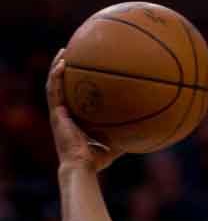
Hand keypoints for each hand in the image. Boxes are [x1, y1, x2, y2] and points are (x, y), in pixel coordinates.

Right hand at [46, 53, 117, 173]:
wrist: (80, 168)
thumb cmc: (95, 163)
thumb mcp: (113, 147)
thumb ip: (123, 139)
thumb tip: (142, 133)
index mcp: (72, 122)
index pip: (72, 100)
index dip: (74, 87)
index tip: (82, 74)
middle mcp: (63, 116)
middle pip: (62, 89)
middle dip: (64, 72)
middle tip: (71, 57)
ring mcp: (57, 115)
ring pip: (53, 86)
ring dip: (56, 68)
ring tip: (63, 53)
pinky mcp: (55, 115)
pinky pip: (53, 91)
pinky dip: (56, 76)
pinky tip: (62, 64)